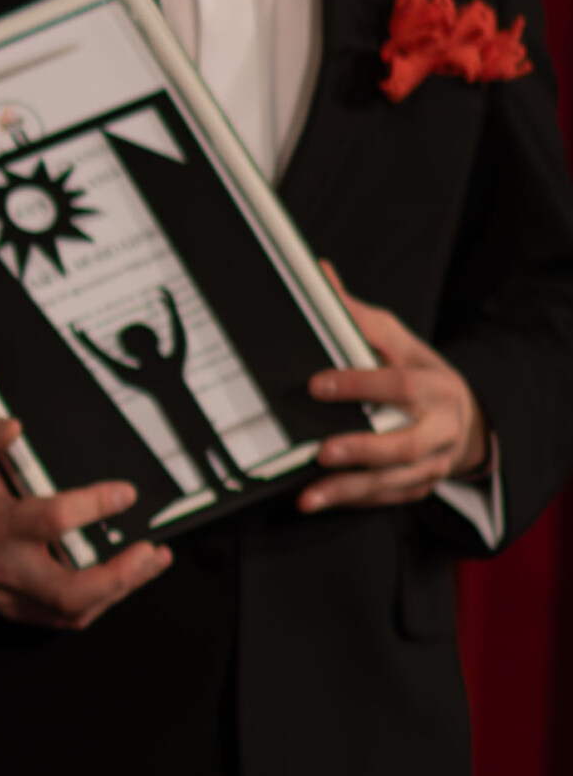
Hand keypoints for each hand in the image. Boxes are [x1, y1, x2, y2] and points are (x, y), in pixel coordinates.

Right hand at [0, 411, 169, 629]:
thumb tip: (14, 430)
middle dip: (117, 577)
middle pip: (67, 591)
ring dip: (121, 590)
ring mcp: (10, 594)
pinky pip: (69, 616)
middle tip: (149, 551)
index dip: (93, 507)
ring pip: (74, 611)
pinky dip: (105, 599)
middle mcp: (2, 565)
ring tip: (151, 561)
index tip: (125, 493)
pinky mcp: (20, 607)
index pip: (49, 522)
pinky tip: (129, 576)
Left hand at [304, 268, 487, 511]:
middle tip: (322, 452)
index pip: (401, 385)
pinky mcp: (421, 487)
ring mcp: (434, 463)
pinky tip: (321, 500)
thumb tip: (320, 274)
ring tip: (310, 496)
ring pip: (396, 481)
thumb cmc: (421, 375)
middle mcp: (442, 427)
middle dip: (364, 449)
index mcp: (437, 386)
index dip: (359, 384)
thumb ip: (359, 317)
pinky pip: (388, 499)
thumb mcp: (400, 342)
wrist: (465, 420)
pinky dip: (354, 501)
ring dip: (351, 489)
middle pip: (408, 444)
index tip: (316, 384)